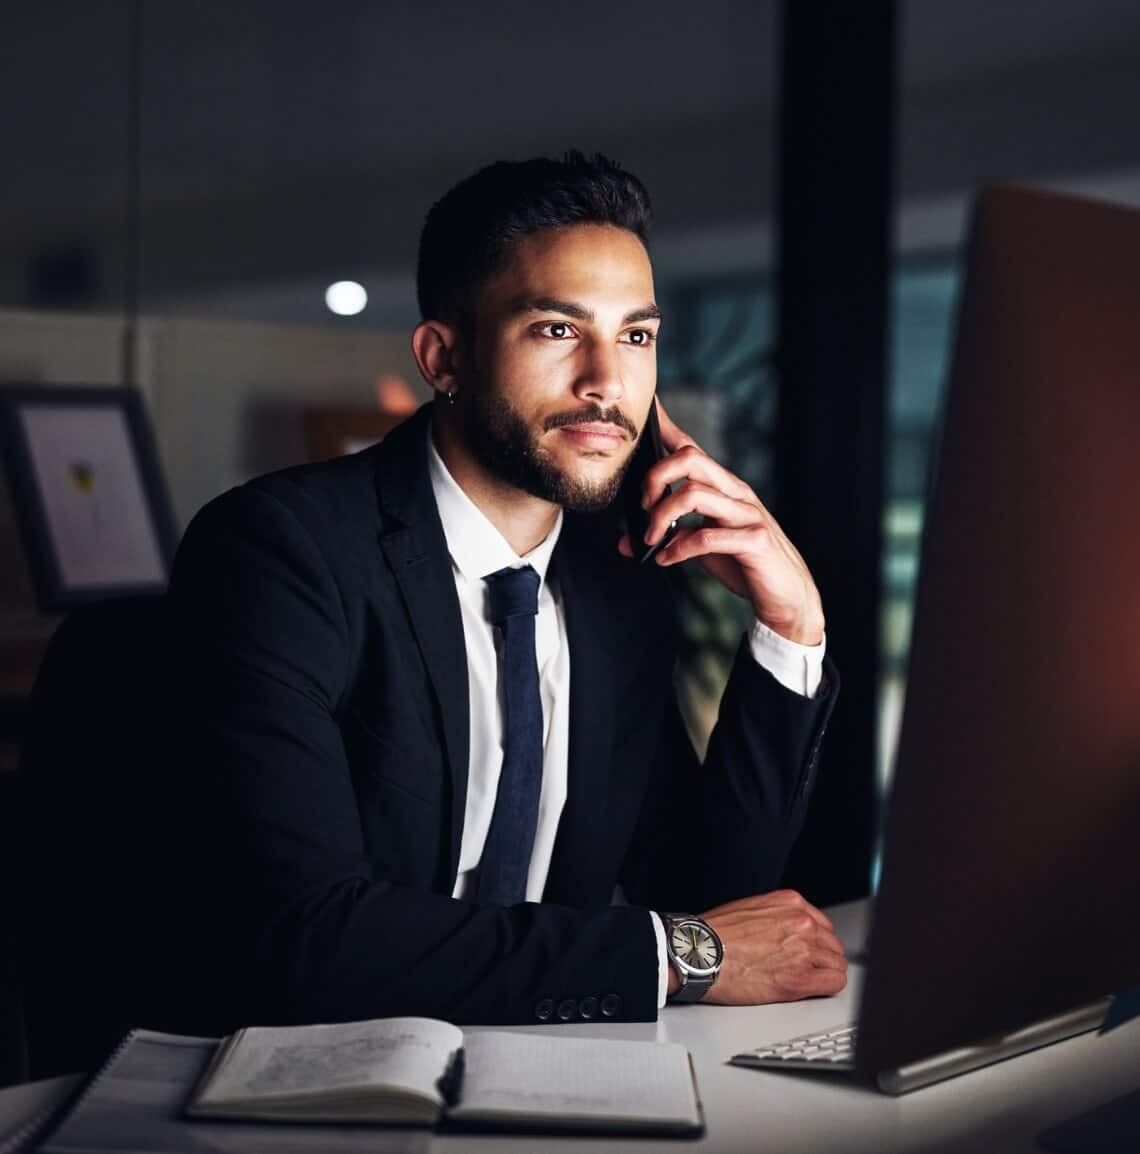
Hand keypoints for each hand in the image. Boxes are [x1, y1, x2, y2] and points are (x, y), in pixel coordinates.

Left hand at [617, 399, 823, 645]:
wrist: (787, 596)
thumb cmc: (744, 565)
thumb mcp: (701, 548)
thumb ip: (670, 537)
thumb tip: (627, 541)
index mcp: (724, 488)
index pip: (691, 448)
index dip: (666, 427)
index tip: (645, 411)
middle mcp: (737, 493)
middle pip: (690, 459)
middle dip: (655, 477)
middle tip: (643, 508)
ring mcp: (748, 514)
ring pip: (694, 493)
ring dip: (661, 516)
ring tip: (651, 539)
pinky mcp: (755, 540)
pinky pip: (706, 536)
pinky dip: (677, 549)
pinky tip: (666, 559)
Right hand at [666, 890, 846, 1002]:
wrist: (699, 953)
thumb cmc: (714, 934)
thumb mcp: (749, 908)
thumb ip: (776, 916)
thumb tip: (784, 930)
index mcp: (790, 903)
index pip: (821, 924)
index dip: (814, 941)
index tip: (809, 951)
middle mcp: (802, 922)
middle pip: (831, 944)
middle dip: (821, 957)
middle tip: (806, 968)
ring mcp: (804, 949)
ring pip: (836, 964)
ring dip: (824, 973)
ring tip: (807, 981)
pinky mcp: (800, 978)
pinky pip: (835, 983)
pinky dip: (827, 987)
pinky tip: (813, 989)